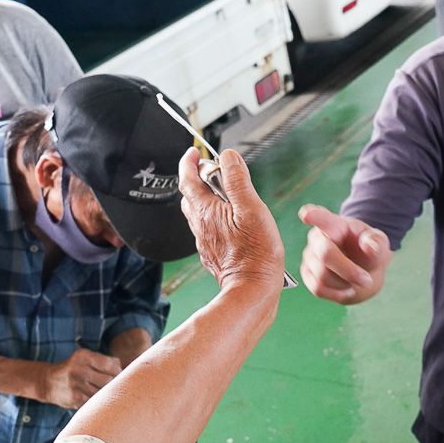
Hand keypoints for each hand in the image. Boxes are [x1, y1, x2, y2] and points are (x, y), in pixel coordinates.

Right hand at [35, 347, 121, 409]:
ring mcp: (75, 385)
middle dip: (115, 384)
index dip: (119, 371)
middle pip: (108, 380)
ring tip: (106, 393)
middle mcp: (78, 369)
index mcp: (83, 356)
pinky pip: (94, 402)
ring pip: (102, 393)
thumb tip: (125, 368)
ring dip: (107, 394)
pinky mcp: (74, 398)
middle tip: (115, 386)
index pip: (109, 364)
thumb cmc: (74, 369)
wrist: (47, 381)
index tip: (120, 375)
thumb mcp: (85, 359)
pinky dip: (98, 401)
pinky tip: (96, 400)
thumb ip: (105, 361)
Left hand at [180, 147, 286, 294]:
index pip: (187, 179)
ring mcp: (204, 242)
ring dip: (206, 199)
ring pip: (197, 213)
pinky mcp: (212, 254)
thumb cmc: (256, 253)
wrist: (252, 290)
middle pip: (190, 195)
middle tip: (215, 172)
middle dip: (198, 179)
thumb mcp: (252, 209)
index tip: (194, 152)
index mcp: (206, 210)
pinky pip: (206, 230)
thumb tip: (229, 157)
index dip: (189, 162)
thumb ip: (238, 180)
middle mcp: (200, 226)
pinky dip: (213, 218)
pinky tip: (230, 222)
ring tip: (226, 196)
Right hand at [298, 205, 389, 304]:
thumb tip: (369, 247)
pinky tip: (348, 290)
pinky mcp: (307, 274)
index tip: (306, 214)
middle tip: (368, 280)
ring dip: (344, 283)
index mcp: (335, 224)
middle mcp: (317, 238)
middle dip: (348, 270)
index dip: (314, 216)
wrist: (362, 267)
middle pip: (325, 255)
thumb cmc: (368, 250)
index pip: (323, 218)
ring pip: (322, 276)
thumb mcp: (379, 242)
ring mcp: (309, 257)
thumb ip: (376, 241)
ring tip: (357, 280)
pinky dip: (336, 293)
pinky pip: (318, 289)